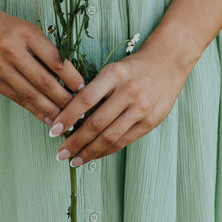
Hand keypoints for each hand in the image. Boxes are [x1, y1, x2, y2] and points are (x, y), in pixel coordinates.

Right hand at [0, 3, 84, 125]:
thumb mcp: (24, 28)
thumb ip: (43, 48)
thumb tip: (66, 74)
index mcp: (27, 33)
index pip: (56, 59)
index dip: (72, 77)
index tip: (84, 89)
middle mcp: (14, 50)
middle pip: (45, 81)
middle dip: (65, 99)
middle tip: (79, 111)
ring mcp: (0, 67)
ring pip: (31, 94)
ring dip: (51, 110)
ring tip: (65, 120)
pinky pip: (17, 98)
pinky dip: (33, 110)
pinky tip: (45, 117)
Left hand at [48, 45, 188, 166]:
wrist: (168, 62)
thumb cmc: (134, 67)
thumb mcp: (112, 69)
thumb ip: (95, 90)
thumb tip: (71, 116)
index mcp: (114, 75)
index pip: (85, 100)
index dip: (67, 117)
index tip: (53, 130)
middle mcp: (128, 92)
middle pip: (97, 123)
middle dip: (76, 141)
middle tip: (60, 153)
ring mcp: (141, 108)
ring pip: (110, 136)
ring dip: (90, 151)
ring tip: (74, 160)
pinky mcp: (151, 121)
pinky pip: (125, 140)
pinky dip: (107, 150)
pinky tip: (95, 155)